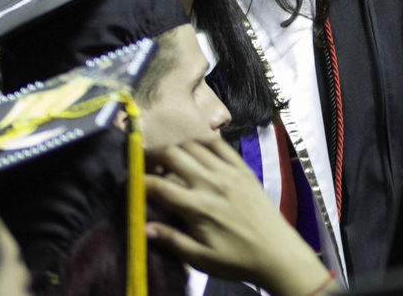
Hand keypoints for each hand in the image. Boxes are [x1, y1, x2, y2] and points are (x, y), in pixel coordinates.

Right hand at [145, 138, 334, 295]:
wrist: (276, 252)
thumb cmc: (236, 259)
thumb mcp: (199, 258)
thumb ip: (171, 240)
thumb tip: (142, 227)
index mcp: (198, 207)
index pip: (157, 185)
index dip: (136, 181)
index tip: (126, 184)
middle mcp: (212, 183)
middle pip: (173, 154)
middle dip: (152, 156)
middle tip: (144, 166)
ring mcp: (230, 172)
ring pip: (194, 145)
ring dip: (175, 148)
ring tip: (167, 161)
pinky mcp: (243, 169)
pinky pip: (220, 145)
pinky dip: (202, 143)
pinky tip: (194, 152)